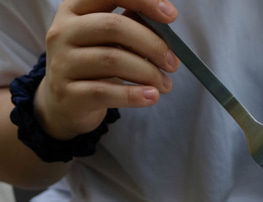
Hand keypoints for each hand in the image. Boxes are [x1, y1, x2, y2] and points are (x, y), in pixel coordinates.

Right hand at [34, 0, 179, 139]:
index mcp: (75, 9)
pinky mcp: (69, 93)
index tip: (172, 16)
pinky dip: (134, 95)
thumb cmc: (94, 67)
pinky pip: (106, 92)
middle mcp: (64, 31)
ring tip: (166, 84)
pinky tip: (152, 96)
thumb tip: (164, 22)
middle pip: (113, 27)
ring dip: (148, 73)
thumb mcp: (107, 42)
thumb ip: (130, 27)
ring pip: (112, 61)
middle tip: (172, 63)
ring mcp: (63, 63)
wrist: (64, 103)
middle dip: (151, 44)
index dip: (143, 1)